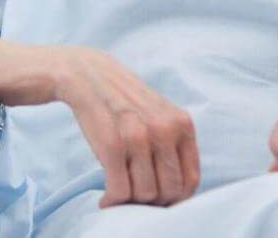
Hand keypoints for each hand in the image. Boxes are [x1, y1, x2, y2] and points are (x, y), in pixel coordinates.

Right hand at [54, 47, 199, 207]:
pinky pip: (119, 191)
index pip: (190, 180)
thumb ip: (173, 145)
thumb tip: (177, 192)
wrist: (86, 75)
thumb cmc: (123, 102)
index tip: (157, 199)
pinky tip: (105, 198)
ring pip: (145, 195)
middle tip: (134, 197)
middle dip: (151, 202)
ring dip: (130, 202)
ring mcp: (138, 138)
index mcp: (181, 124)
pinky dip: (112, 202)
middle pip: (169, 192)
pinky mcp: (112, 146)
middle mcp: (164, 130)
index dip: (175, 198)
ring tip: (118, 193)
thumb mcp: (159, 115)